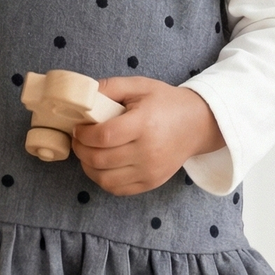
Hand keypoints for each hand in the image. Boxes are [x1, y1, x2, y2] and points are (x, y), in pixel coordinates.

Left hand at [70, 77, 222, 195]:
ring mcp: (150, 171)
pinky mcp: (151, 182)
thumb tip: (83, 94)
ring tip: (86, 152)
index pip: (104, 136)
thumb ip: (110, 87)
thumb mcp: (139, 85)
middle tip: (77, 139)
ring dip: (88, 167)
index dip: (84, 134)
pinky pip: (118, 189)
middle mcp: (147, 152)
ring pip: (105, 179)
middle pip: (101, 159)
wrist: (197, 124)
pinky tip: (100, 165)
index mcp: (143, 125)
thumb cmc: (165, 102)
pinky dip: (102, 179)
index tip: (78, 127)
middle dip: (80, 149)